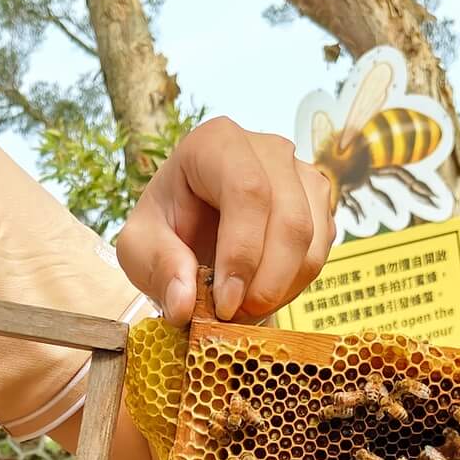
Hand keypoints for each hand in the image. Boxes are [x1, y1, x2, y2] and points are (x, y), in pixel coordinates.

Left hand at [116, 117, 334, 325]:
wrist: (191, 227)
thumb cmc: (165, 227)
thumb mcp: (139, 247)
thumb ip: (157, 269)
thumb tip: (184, 306)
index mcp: (217, 143)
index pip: (247, 191)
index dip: (242, 253)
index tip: (225, 303)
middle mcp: (268, 150)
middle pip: (289, 217)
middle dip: (266, 281)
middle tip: (236, 317)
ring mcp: (300, 175)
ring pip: (312, 237)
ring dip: (282, 288)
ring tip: (244, 310)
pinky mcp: (318, 206)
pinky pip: (320, 252)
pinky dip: (294, 286)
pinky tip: (262, 294)